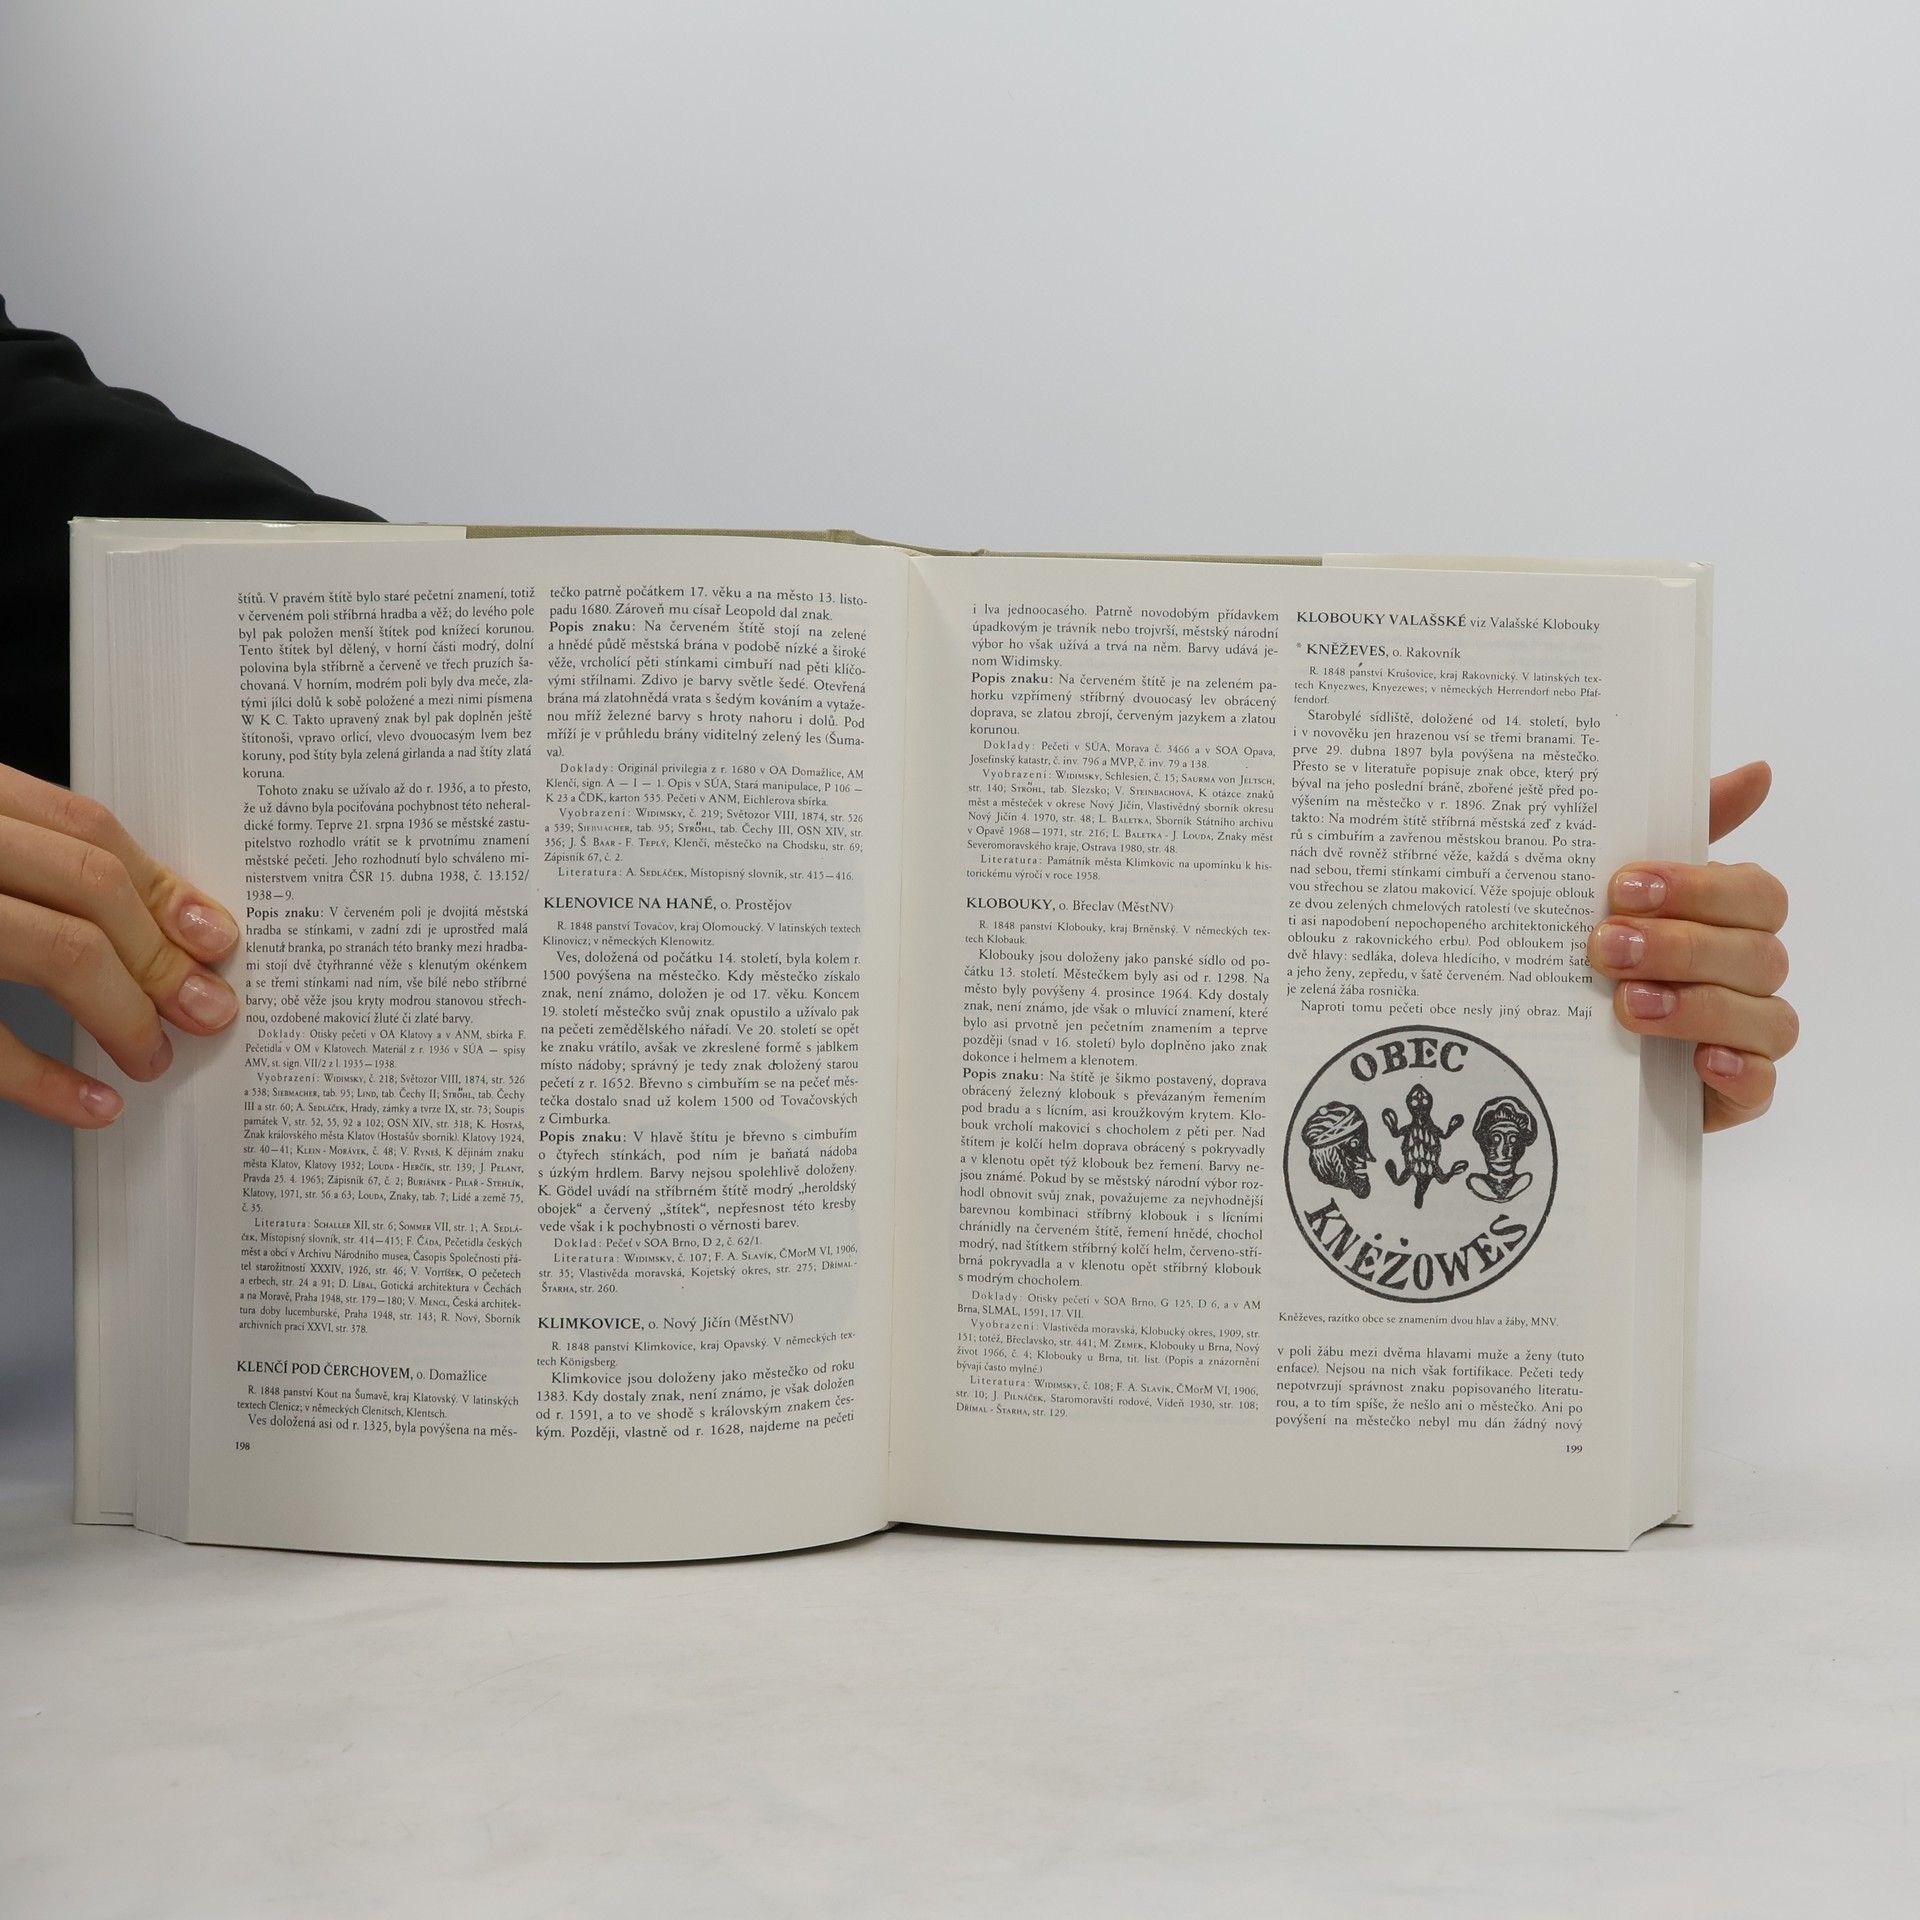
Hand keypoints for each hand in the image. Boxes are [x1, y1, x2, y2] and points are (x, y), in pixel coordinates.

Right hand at [0, 762, 239, 1127]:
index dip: (164, 889)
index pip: (87, 830)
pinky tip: (90, 1104)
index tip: (217, 940)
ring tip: (150, 1057)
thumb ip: (36, 867)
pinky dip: (46, 1082)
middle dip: (164, 957)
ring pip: (62, 949)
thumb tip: (159, 927)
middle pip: (92, 886)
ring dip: (126, 1013)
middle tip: (206, 1011)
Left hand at [1587, 760, 1793, 1131]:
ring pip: (1765, 1017)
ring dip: (1696, 1006)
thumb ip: (1686, 829)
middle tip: (1605, 946)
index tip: (1622, 887)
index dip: (1696, 888)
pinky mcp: (1734, 1094)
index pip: (1755, 893)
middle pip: (1757, 952)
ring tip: (1625, 1005)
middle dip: (1680, 946)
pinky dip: (1737, 1071)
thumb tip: (1758, 771)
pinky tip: (1699, 1059)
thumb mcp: (1624, 892)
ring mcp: (1747, 1036)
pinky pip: (1761, 1085)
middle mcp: (1749, 973)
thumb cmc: (1609, 955)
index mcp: (1733, 918)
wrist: (1565, 1047)